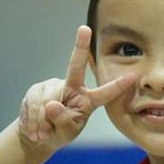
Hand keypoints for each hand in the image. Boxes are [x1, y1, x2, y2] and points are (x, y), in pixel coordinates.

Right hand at [17, 25, 134, 150]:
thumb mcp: (65, 133)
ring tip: (42, 133)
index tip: (132, 76)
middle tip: (84, 28)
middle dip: (80, 46)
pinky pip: (32, 103)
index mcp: (88, 101)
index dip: (117, 86)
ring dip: (42, 120)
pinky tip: (34, 128)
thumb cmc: (58, 133)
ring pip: (47, 98)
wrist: (36, 135)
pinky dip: (32, 120)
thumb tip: (52, 104)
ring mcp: (53, 86)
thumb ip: (63, 121)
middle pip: (75, 67)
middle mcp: (73, 88)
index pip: (105, 93)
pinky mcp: (37, 88)